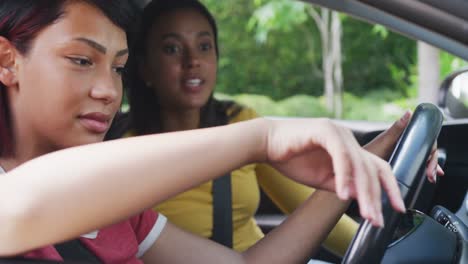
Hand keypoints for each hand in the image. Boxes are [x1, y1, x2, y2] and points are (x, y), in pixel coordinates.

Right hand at [263, 118, 405, 226]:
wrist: (266, 144)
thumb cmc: (291, 158)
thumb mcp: (322, 179)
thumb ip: (343, 185)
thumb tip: (363, 197)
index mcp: (349, 147)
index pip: (377, 167)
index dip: (389, 188)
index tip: (396, 208)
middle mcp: (347, 138)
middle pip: (372, 168)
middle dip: (377, 197)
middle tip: (376, 219)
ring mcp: (338, 132)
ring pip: (360, 164)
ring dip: (363, 192)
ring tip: (365, 214)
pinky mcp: (326, 130)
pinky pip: (342, 156)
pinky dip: (344, 177)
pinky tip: (343, 195)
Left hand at [364, 111, 443, 182]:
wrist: (359, 166)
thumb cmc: (370, 152)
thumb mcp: (386, 140)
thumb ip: (397, 127)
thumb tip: (409, 111)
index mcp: (405, 134)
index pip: (427, 139)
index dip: (432, 150)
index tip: (431, 162)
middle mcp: (406, 142)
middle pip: (427, 150)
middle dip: (433, 162)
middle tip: (431, 174)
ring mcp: (404, 152)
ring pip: (424, 158)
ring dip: (431, 167)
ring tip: (431, 177)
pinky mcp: (401, 161)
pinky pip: (417, 164)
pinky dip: (425, 170)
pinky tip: (428, 176)